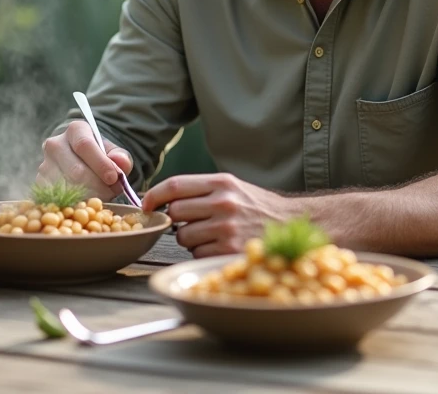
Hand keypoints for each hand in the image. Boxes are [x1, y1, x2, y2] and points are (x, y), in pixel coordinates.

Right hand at [37, 120, 133, 200]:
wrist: (80, 162)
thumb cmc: (99, 157)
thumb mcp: (114, 153)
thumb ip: (121, 157)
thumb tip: (120, 162)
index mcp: (75, 130)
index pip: (84, 145)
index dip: (100, 163)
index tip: (113, 178)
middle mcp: (55, 144)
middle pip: (76, 170)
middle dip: (98, 185)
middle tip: (111, 192)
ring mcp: (44, 164)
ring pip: (66, 187)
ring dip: (88, 197)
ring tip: (101, 196)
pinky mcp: (40, 183)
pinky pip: (58, 198)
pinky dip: (74, 204)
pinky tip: (86, 202)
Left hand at [142, 173, 294, 257]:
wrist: (291, 223)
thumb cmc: (256, 206)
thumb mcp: (232, 187)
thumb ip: (201, 190)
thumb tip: (162, 199)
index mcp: (222, 183)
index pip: (175, 185)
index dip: (154, 195)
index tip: (146, 205)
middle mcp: (223, 203)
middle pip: (175, 212)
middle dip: (176, 220)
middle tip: (190, 221)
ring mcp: (227, 228)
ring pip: (183, 236)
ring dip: (189, 238)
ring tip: (209, 234)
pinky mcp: (229, 250)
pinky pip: (197, 253)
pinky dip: (201, 252)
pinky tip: (218, 246)